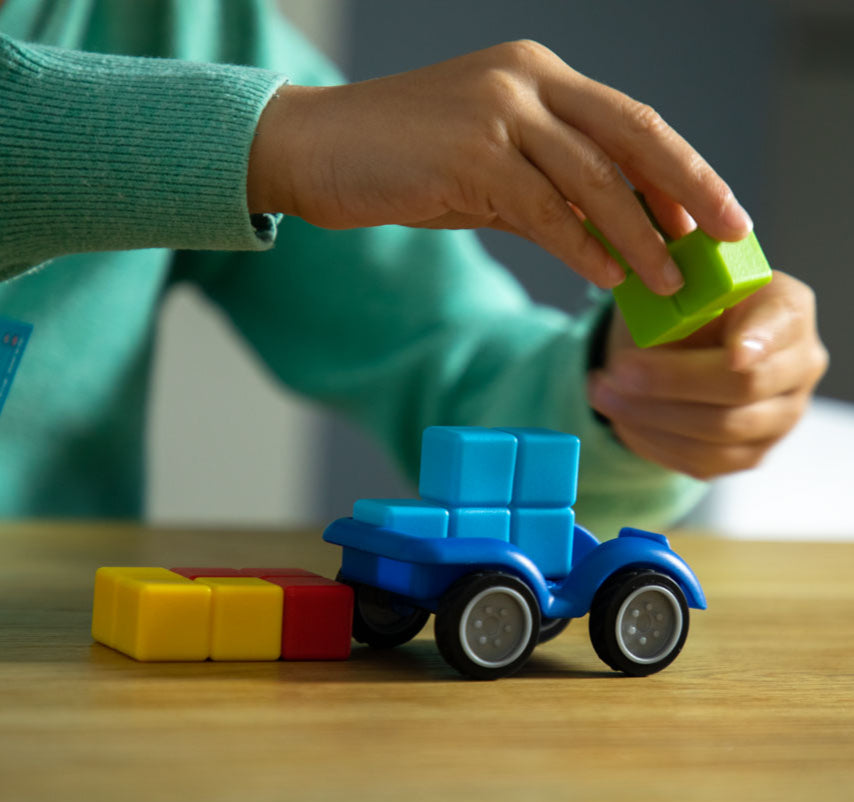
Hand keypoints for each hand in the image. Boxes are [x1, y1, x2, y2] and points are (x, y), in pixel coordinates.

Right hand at [247, 40, 752, 293]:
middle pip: (632, 134)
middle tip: (728, 235)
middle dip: (689, 188)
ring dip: (638, 232)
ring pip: (592, 176)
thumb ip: (545, 190)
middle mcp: (525, 79)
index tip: (713, 212)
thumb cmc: (398, 160)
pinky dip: (580, 244)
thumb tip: (603, 235)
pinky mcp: (467, 154)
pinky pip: (542, 207)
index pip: (628, 122)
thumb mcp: (485, 168)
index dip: (680, 168)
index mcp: (536, 74)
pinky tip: (607, 274)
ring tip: (669, 279)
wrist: (314, 148)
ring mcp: (497, 111)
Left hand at [587, 270, 828, 478]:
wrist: (686, 346)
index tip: (734, 355)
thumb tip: (653, 313)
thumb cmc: (687, 308)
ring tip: (601, 394)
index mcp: (788, 310)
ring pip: (718, 432)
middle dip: (670, 382)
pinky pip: (701, 460)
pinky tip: (620, 419)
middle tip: (617, 371)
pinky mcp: (750, 453)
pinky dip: (652, 441)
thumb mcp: (682, 288)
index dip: (759, 341)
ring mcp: (779, 417)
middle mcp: (798, 365)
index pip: (780, 327)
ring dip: (649, 416)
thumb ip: (679, 298)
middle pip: (743, 388)